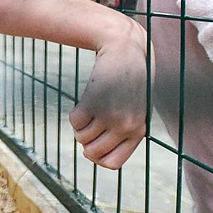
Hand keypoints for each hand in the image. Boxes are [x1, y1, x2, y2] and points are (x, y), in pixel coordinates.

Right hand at [68, 24, 150, 168]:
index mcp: (138, 131)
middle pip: (92, 154)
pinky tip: (87, 99)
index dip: (99, 157)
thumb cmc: (131, 79)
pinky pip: (74, 122)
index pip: (112, 164)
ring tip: (92, 108)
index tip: (96, 144)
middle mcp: (125, 126)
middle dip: (86, 142)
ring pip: (81, 138)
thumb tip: (97, 156)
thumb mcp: (136, 108)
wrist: (126, 48)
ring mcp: (109, 115)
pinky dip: (75, 114)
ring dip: (81, 126)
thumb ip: (125, 131)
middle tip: (91, 124)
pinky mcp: (93, 102)